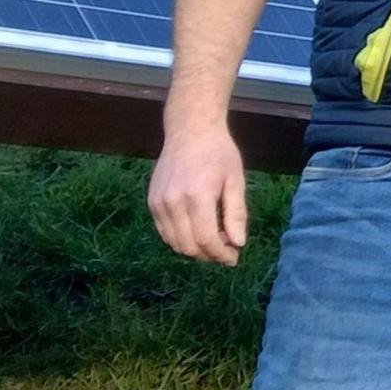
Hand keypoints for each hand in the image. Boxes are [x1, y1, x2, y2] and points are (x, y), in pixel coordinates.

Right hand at [148, 124, 248, 264]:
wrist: (190, 130)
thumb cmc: (219, 153)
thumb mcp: (235, 180)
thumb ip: (236, 214)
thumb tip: (238, 243)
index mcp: (197, 196)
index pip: (206, 240)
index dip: (221, 255)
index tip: (233, 258)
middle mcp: (173, 202)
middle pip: (188, 246)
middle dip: (209, 255)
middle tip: (226, 248)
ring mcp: (158, 203)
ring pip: (174, 243)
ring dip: (194, 249)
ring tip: (213, 237)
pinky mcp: (152, 202)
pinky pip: (164, 232)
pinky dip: (180, 238)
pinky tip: (196, 228)